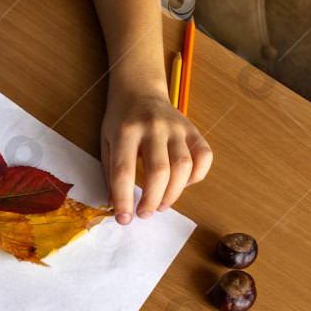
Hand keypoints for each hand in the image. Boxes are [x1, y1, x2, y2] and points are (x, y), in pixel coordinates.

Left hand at [99, 87, 212, 223]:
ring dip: (173, 194)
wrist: (139, 91)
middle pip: (158, 172)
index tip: (124, 219)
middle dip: (151, 200)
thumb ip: (111, 173)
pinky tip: (182, 184)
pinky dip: (196, 176)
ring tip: (161, 205)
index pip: (124, 172)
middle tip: (144, 214)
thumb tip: (117, 206)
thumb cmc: (120, 121)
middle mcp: (153, 128)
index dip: (124, 200)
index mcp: (125, 131)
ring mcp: (176, 127)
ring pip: (183, 167)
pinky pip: (204, 156)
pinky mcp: (193, 129)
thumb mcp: (106, 143)